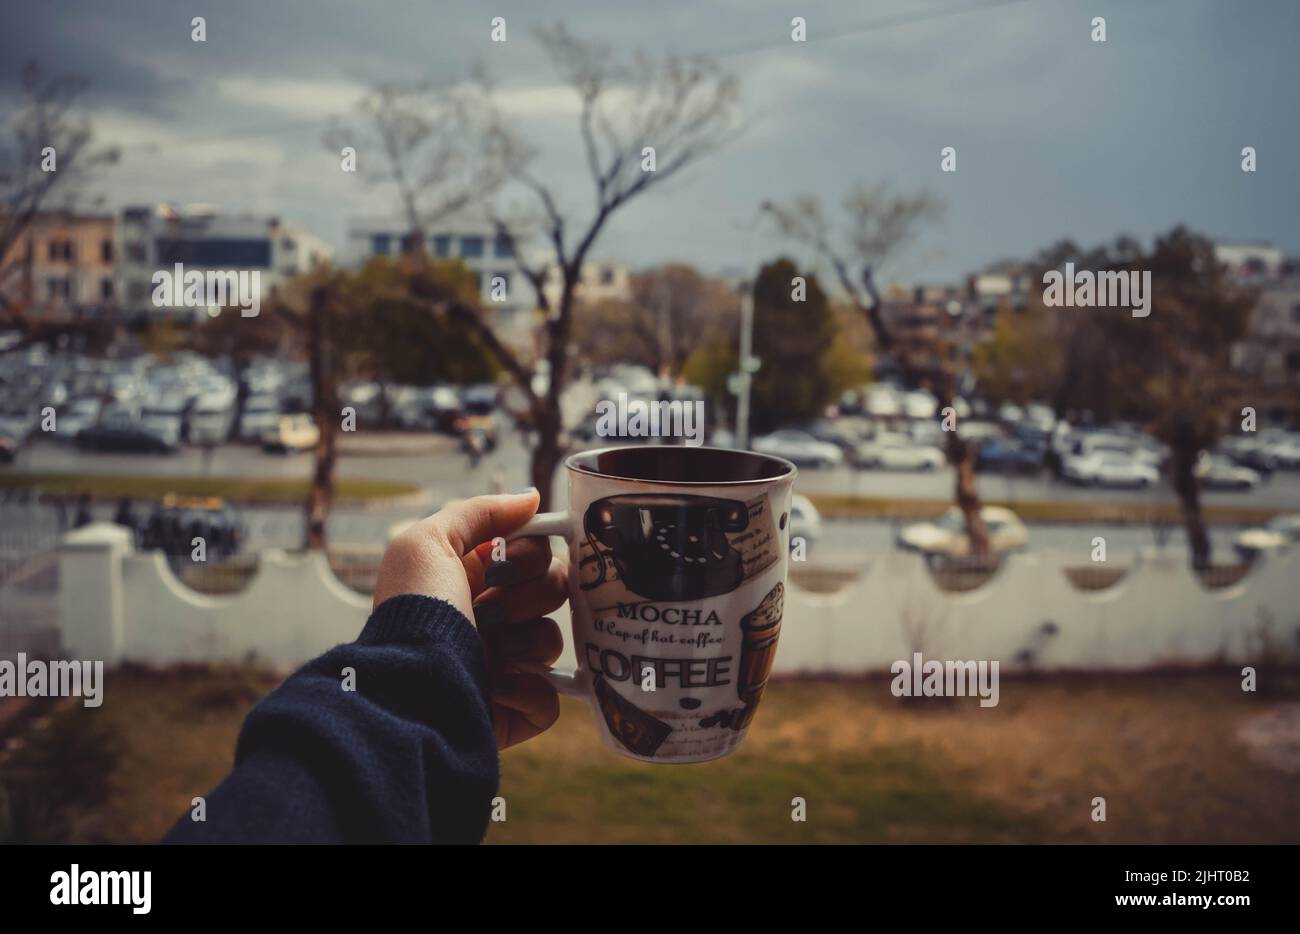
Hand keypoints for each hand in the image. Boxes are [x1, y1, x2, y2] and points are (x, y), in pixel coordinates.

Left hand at [372, 489, 566, 748]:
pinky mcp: (515, 710)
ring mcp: (505, 664)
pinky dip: (528, 693)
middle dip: (526, 597)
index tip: (500, 566)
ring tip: (491, 653)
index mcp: (475, 579)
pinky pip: (550, 697)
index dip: (527, 555)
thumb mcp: (426, 543)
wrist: (406, 690)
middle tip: (489, 611)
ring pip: (553, 640)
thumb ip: (479, 512)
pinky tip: (495, 687)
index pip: (534, 553)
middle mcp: (492, 618)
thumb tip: (531, 498)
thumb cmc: (413, 614)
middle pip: (553, 590)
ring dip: (526, 643)